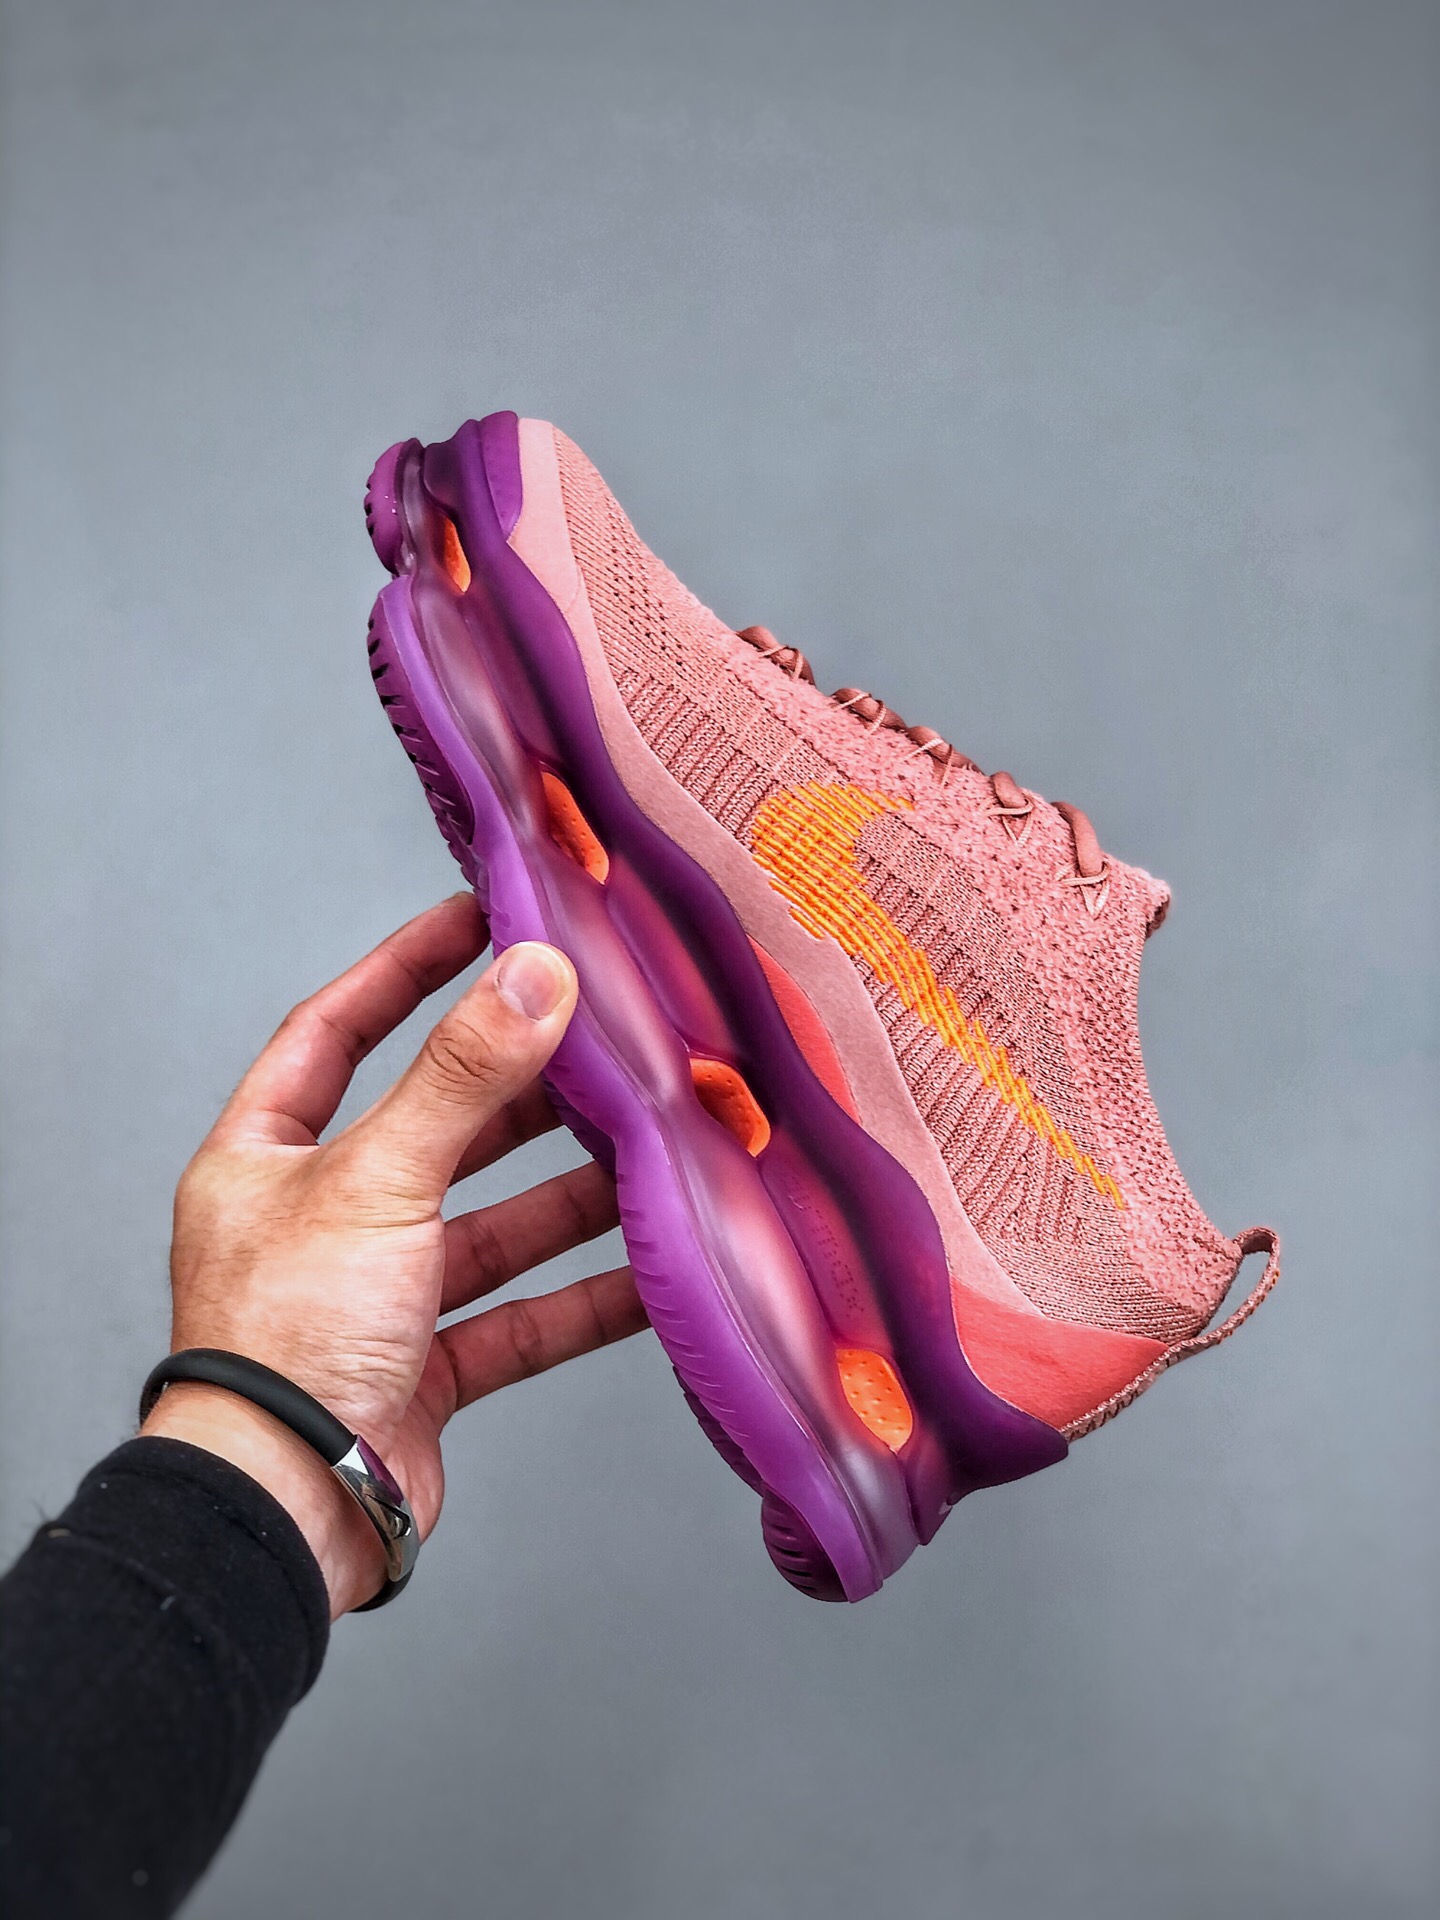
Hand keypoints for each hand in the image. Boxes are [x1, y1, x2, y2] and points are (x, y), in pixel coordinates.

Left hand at [141, 892, 646, 1614]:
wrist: (287, 1511)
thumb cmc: (289, 1337)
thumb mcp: (377, 1180)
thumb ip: (462, 1078)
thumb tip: (536, 973)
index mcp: (268, 1159)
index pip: (335, 1032)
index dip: (404, 970)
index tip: (479, 917)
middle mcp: (321, 1220)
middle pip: (434, 1129)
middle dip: (520, 1090)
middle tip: (604, 1040)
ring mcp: (377, 1298)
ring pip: (491, 1225)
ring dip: (570, 1194)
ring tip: (654, 1149)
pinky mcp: (426, 1370)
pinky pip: (523, 1317)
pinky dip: (587, 1297)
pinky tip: (657, 1273)